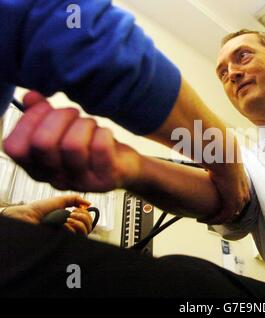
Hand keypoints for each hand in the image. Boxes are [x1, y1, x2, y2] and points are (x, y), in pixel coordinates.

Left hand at [1, 195, 93, 234]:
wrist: (29, 216)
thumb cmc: (41, 209)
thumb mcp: (61, 200)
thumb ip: (76, 199)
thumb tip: (89, 204)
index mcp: (71, 221)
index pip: (88, 221)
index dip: (86, 214)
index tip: (76, 209)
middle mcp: (71, 230)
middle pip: (90, 226)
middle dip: (84, 217)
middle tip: (72, 214)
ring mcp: (67, 237)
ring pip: (86, 232)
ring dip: (80, 222)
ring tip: (67, 219)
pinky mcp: (63, 242)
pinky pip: (77, 237)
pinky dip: (73, 228)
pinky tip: (64, 225)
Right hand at [3, 91, 141, 191]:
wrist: (126, 167)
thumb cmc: (90, 147)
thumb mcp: (63, 131)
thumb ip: (41, 114)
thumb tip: (30, 96)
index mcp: (38, 168)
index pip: (15, 147)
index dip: (28, 121)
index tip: (46, 107)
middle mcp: (56, 179)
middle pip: (43, 143)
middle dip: (59, 117)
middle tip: (74, 114)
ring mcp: (81, 182)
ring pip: (73, 145)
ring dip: (84, 125)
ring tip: (91, 125)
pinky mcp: (105, 179)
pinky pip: (100, 147)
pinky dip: (103, 132)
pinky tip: (105, 134)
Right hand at [201, 162, 250, 224]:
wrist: (226, 158)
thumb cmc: (224, 158)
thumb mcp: (224, 165)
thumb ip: (221, 168)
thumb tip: (212, 163)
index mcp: (244, 184)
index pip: (242, 200)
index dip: (232, 206)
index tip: (219, 208)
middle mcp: (244, 193)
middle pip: (237, 210)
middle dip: (225, 215)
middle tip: (212, 217)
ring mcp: (238, 199)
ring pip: (229, 216)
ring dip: (216, 219)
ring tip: (204, 219)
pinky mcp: (231, 203)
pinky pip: (223, 217)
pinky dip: (213, 220)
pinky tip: (204, 219)